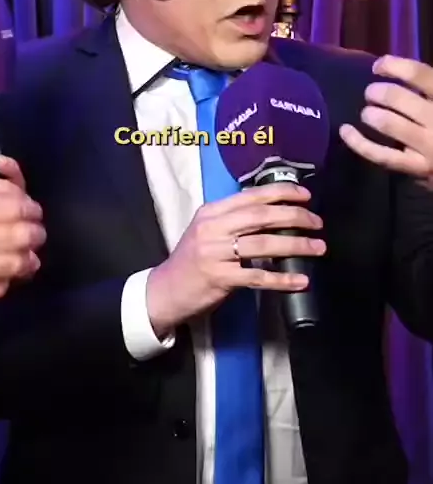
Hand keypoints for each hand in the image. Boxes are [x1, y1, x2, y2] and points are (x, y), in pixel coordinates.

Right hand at [0, 155, 45, 306]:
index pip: (16, 207)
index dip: (30, 206)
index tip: (31, 208)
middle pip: (24, 235)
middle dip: (35, 232)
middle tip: (35, 232)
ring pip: (18, 263)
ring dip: (27, 259)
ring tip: (27, 256)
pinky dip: (7, 280)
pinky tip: (5, 275)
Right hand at [146, 182, 324, 336]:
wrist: (165, 291)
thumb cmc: (192, 260)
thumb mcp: (206, 231)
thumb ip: (233, 220)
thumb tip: (273, 212)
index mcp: (211, 212)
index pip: (251, 196)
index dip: (282, 193)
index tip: (305, 195)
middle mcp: (213, 228)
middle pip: (261, 216)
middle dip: (294, 217)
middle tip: (317, 222)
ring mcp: (216, 254)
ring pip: (263, 245)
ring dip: (295, 245)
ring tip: (318, 247)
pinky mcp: (220, 279)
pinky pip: (257, 277)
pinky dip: (281, 279)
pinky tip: (300, 280)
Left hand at [339, 55, 432, 186]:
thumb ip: (427, 85)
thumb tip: (396, 67)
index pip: (417, 73)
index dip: (392, 65)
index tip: (378, 67)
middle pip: (397, 97)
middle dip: (377, 92)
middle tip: (372, 94)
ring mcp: (428, 145)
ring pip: (388, 123)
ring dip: (370, 114)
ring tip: (368, 113)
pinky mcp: (418, 168)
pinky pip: (381, 155)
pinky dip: (358, 142)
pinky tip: (345, 131)